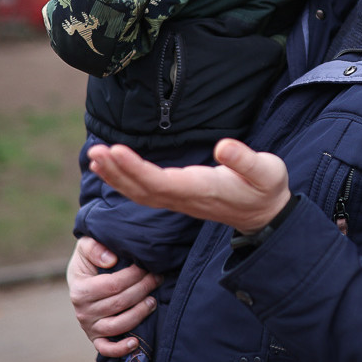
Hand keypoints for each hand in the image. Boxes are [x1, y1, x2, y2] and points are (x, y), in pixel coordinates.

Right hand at [66, 236, 161, 357]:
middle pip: (120, 303)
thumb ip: (94, 247)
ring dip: (140, 313)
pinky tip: (135, 342)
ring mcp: (89, 326)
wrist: (82, 277)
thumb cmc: (89, 260)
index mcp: (80, 289)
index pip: (113, 285)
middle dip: (143, 289)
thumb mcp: (85, 246)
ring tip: (153, 300)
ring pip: (118, 325)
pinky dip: (120, 348)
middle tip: (157, 278)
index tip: (147, 266)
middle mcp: (83, 311)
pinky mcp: (96, 338)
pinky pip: (107, 348)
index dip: (133, 276)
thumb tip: (111, 260)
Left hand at [88, 139, 290, 234]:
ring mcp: (180, 201)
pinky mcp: (178, 197)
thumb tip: (223, 146)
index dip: (136, 169)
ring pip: (140, 193)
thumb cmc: (266, 188)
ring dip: (116, 176)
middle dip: (117, 171)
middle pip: (143, 190)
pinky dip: (124, 181)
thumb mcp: (266, 170)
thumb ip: (245, 159)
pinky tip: (111, 168)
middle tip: (96, 151)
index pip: (161, 182)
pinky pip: (145, 193)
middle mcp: (185, 198)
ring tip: (96, 156)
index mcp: (202, 189)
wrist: (266, 214)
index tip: (116, 151)